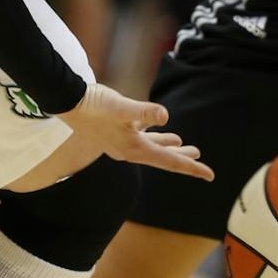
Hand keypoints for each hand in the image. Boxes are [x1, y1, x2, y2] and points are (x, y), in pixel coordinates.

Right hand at [58, 83, 213, 179]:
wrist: (67, 101)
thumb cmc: (94, 105)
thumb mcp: (120, 107)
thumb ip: (143, 111)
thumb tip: (164, 115)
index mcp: (134, 148)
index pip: (169, 162)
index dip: (191, 168)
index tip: (210, 175)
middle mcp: (129, 149)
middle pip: (163, 157)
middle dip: (183, 159)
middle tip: (201, 162)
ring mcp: (122, 141)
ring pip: (153, 146)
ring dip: (169, 145)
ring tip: (184, 145)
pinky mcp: (116, 129)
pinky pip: (141, 135)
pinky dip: (153, 134)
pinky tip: (158, 128)